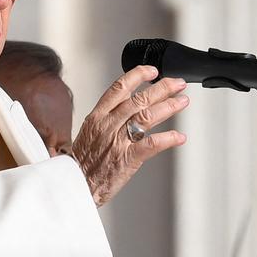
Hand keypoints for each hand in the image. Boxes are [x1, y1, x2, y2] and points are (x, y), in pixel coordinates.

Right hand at [68, 65, 188, 206]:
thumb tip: (126, 106)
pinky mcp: (127, 158)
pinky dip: (168, 139)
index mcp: (98, 117)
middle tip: (178, 84)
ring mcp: (118, 141)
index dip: (138, 76)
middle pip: (139, 99)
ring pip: (147, 117)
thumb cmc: (82, 162)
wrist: (74, 185)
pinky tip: (179, 136)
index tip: (152, 71)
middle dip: (162, 88)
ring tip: (182, 102)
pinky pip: (151, 144)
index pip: (119, 88)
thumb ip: (108, 118)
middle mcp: (108, 125)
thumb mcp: (89, 132)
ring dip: (169, 107)